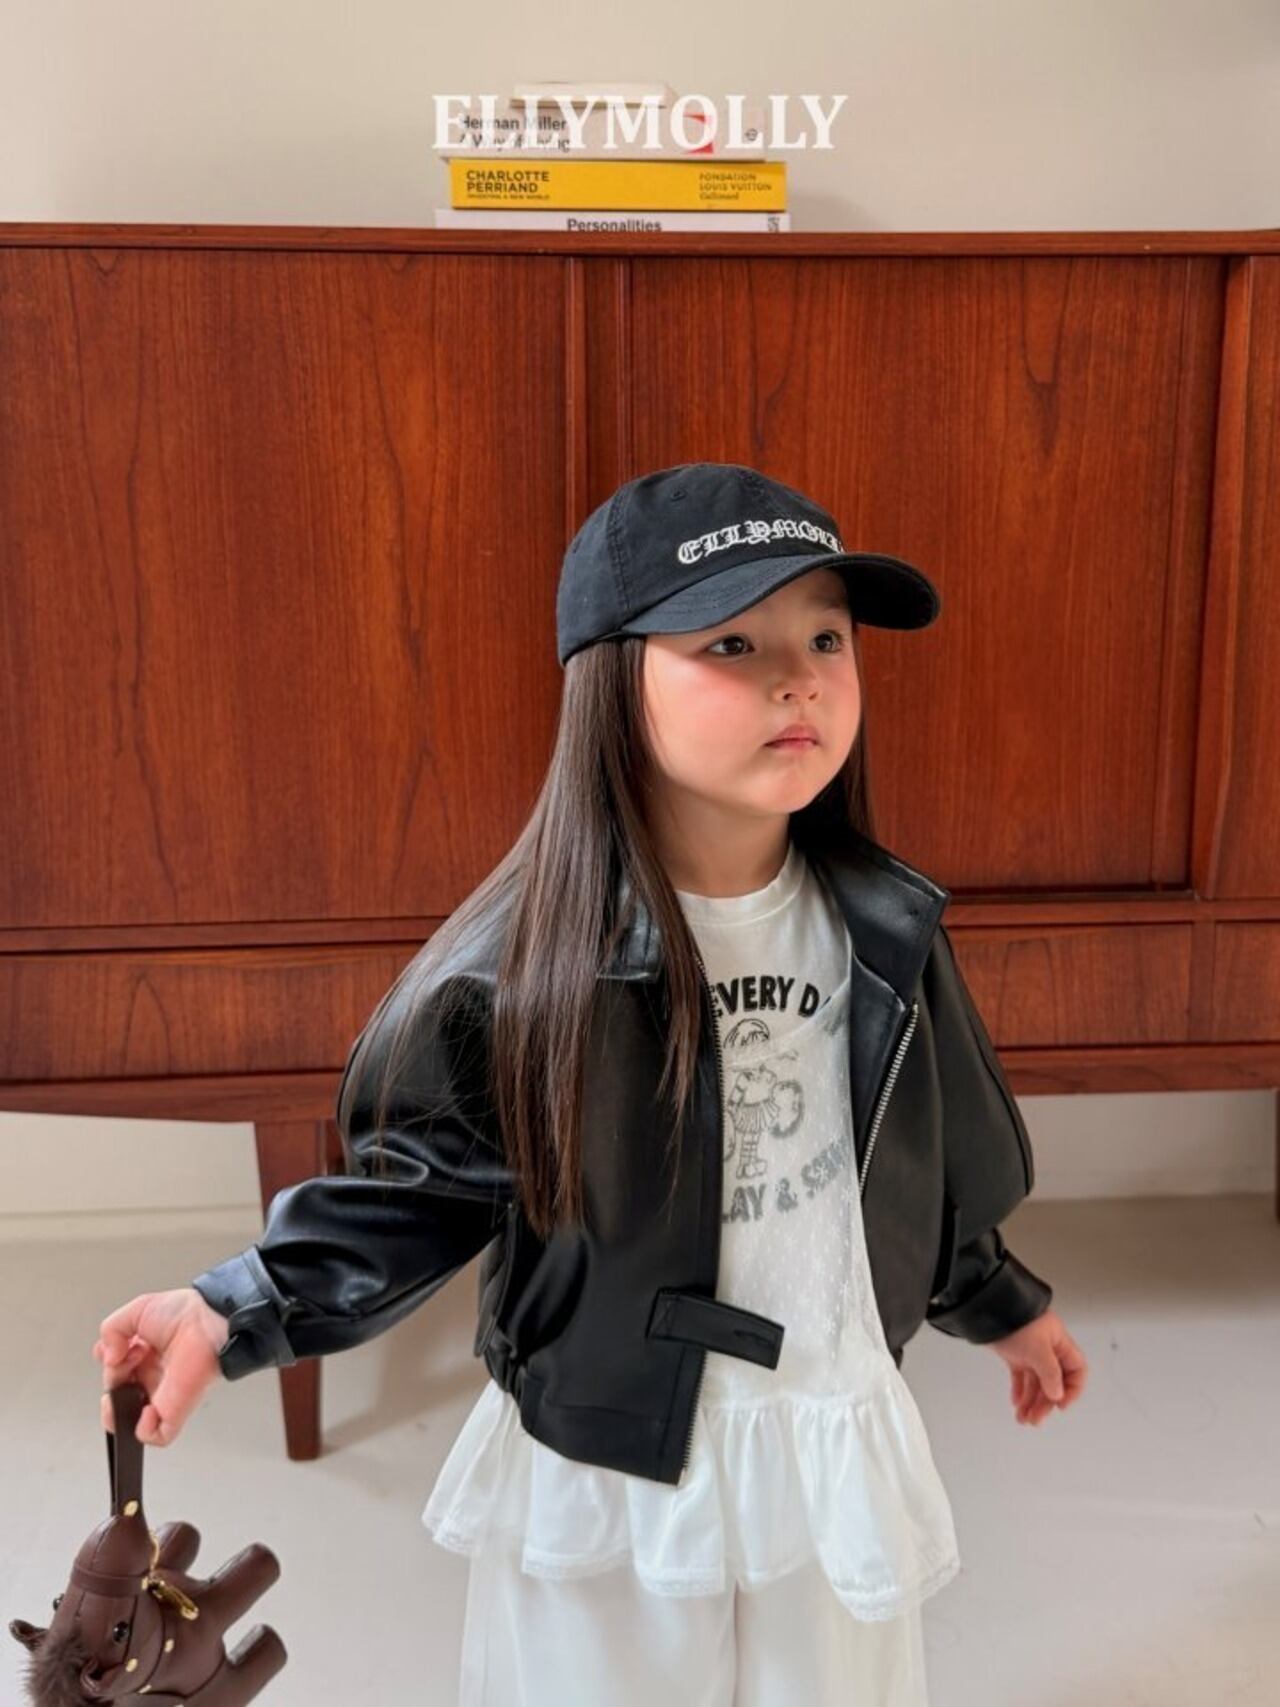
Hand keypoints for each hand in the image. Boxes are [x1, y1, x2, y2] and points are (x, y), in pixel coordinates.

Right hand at [94, 1287, 230, 1446]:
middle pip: (118, 1395)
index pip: (115, 1371)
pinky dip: (143, 1429)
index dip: (108, 1363)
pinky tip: (144, 1407)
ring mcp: (163, 1395)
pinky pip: (157, 1436)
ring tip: (127, 1384)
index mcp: (145, 1355)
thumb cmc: (185, 1313)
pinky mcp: (176, 1410)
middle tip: (123, 1360)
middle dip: (111, 1380)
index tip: (115, 1349)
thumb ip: (112, 1330)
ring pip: (130, 1419)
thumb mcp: (137, 1311)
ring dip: (116, 1409)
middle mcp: (153, 1376)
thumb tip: (107, 1358)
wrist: (208, 1320)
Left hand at [988, 1307, 1086, 1425]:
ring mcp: (1029, 1350)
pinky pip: (1021, 1376)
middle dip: (1045, 1402)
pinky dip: (1019, 1390)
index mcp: (1059, 1342)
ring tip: (1023, 1418)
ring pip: (1035, 1382)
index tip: (1061, 1405)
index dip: (1072, 1389)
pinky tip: (1017, 1402)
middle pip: (1053, 1381)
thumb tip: (1057, 1393)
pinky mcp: (1013, 1352)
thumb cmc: (1015, 1318)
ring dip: (1030, 1401)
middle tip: (1036, 1418)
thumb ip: (1050, 1373)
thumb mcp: (1038, 1348)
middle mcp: (1047, 1347)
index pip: (1076, 1370)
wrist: (987, 1307)